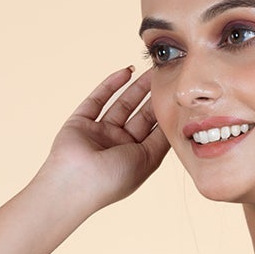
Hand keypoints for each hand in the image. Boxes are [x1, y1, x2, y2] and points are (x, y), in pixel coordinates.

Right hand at [39, 65, 169, 209]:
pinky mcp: (82, 122)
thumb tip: (174, 121)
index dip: (165, 115)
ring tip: (152, 71)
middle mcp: (119, 145)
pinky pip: (98, 99)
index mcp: (136, 158)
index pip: (154, 132)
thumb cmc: (115, 178)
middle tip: (167, 78)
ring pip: (122, 105)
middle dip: (153, 98)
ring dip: (137, 88)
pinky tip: (126, 72)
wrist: (77, 183)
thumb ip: (161, 139)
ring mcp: (100, 133)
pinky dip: (111, 85)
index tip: (178, 97)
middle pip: (140, 116)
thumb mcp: (147, 159)